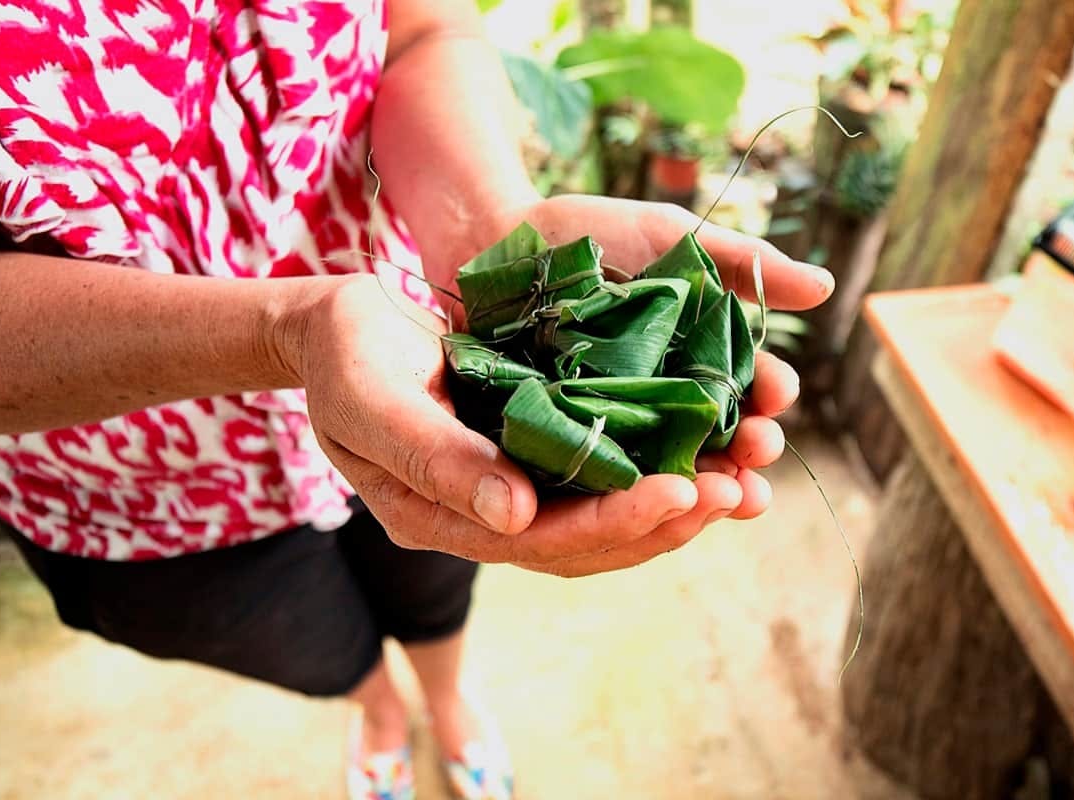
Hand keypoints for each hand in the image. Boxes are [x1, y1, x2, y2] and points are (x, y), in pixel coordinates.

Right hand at [284, 274, 745, 576]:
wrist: (333, 328)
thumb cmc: (343, 356)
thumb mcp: (374, 400)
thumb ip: (436, 459)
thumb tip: (516, 517)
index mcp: (438, 517)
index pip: (540, 541)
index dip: (615, 521)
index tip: (684, 491)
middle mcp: (480, 516)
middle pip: (584, 542)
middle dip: (664, 521)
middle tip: (737, 491)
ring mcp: (505, 487)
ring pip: (599, 514)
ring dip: (671, 504)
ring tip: (740, 480)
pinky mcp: (526, 450)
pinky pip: (597, 473)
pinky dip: (650, 465)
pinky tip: (700, 447)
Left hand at [422, 194, 826, 536]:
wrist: (495, 237)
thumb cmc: (589, 234)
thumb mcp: (670, 238)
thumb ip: (742, 261)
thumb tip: (825, 286)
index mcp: (701, 360)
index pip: (750, 388)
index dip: (769, 396)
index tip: (777, 396)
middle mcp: (668, 403)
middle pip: (721, 442)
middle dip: (748, 452)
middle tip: (758, 450)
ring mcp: (618, 431)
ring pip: (672, 474)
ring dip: (704, 489)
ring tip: (723, 493)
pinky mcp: (568, 449)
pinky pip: (604, 482)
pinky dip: (630, 497)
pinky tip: (647, 503)